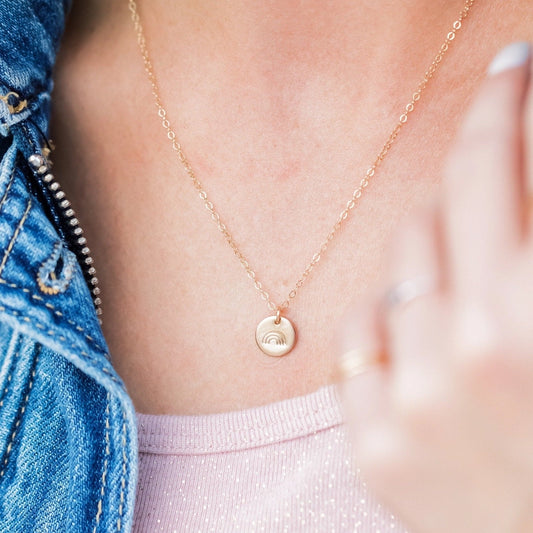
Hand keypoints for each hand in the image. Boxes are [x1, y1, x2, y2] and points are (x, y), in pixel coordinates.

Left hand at [337, 42, 532, 532]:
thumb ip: (530, 250)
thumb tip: (511, 175)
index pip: (505, 166)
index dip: (506, 107)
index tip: (512, 73)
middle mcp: (470, 358)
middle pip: (443, 204)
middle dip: (469, 159)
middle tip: (488, 137)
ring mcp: (412, 407)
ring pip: (398, 266)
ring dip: (432, 248)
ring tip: (467, 267)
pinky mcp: (373, 450)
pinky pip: (360, 336)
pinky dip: (387, 319)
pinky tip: (420, 330)